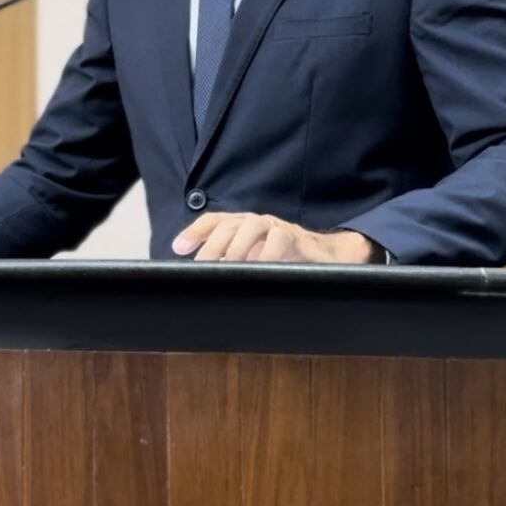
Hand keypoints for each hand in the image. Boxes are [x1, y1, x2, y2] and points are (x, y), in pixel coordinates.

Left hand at [172, 212, 376, 263]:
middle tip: (201, 267)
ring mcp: (275, 226)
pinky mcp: (294, 236)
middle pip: (228, 225)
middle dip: (212, 245)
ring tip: (226, 268)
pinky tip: (260, 268)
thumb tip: (202, 284)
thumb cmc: (286, 262)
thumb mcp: (254, 263)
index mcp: (243, 226)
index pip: (215, 221)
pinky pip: (279, 239)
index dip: (195, 232)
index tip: (178, 248)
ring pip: (250, 227)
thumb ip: (232, 267)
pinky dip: (268, 253)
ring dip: (236, 248)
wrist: (327, 259)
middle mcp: (256, 222)